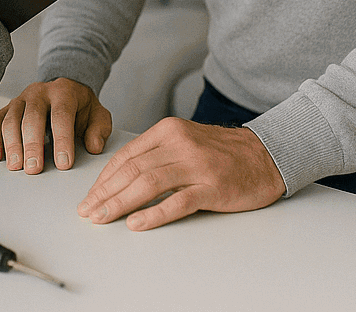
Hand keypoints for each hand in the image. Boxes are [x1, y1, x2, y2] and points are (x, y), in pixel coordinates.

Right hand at [0, 78, 111, 173]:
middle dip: (32, 145)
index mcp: (63, 92)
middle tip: (34, 168)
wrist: (65, 90)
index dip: (62, 140)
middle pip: (32, 117)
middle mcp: (39, 92)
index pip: (61, 115)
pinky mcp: (7, 108)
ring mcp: (20, 99)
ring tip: (15, 166)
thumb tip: (93, 146)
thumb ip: (99, 129)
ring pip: (11, 119)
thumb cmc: (81, 108)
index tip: (64, 164)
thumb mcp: (98, 115)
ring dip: (12, 144)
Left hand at [77, 117, 284, 229]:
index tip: (90, 196)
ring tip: (102, 218)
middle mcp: (178, 144)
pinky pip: (176, 202)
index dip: (104, 179)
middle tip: (88, 212)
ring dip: (120, 204)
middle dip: (105, 194)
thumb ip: (156, 154)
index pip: (126, 156)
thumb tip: (121, 178)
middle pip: (131, 170)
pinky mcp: (211, 187)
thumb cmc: (224, 152)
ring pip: (147, 184)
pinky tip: (136, 223)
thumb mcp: (185, 141)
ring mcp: (196, 165)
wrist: (267, 155)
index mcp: (168, 131)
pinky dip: (153, 214)